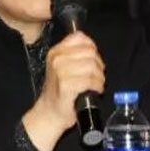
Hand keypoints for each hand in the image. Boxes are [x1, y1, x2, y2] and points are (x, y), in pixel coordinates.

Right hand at [22, 32, 104, 150]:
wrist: (50, 111)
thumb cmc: (59, 90)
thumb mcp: (62, 66)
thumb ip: (75, 53)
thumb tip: (93, 48)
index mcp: (56, 51)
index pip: (81, 38)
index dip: (92, 48)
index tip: (93, 60)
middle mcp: (57, 59)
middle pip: (90, 52)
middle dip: (98, 65)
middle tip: (97, 75)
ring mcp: (60, 72)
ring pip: (92, 66)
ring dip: (99, 77)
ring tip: (96, 84)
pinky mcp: (66, 85)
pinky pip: (90, 80)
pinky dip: (97, 86)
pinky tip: (95, 90)